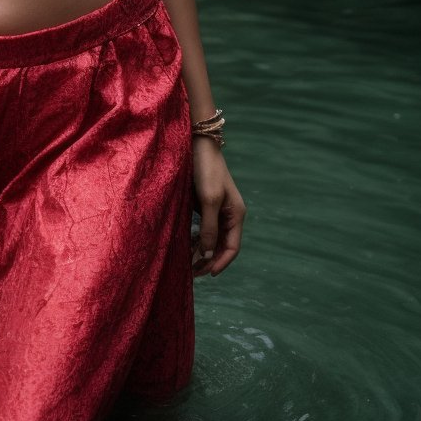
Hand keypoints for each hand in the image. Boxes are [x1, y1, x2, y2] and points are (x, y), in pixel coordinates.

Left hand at [191, 138, 244, 276]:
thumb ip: (208, 229)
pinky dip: (196, 239)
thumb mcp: (208, 201)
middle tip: (192, 273)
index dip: (220, 263)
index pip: (232, 248)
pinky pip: (203, 228)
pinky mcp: (205, 205)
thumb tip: (206, 255)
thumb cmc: (206, 171)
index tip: (206, 274)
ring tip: (186, 262)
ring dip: (201, 251)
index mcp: (236, 215)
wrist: (197, 145)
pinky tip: (185, 245)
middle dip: (208, 260)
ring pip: (211, 239)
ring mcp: (217, 210)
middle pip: (221, 246)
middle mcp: (229, 215)